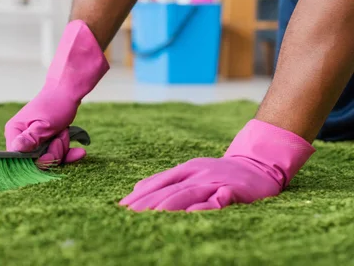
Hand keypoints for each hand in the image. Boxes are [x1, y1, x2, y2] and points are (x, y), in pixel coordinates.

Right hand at [4, 20, 108, 165]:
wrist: (68, 90)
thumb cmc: (55, 104)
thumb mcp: (44, 125)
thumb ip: (30, 140)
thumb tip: (15, 150)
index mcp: (15, 132)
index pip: (18, 159)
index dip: (36, 162)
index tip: (51, 155)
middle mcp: (20, 137)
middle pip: (35, 161)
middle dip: (53, 154)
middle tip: (61, 137)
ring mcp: (33, 139)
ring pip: (47, 158)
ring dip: (62, 150)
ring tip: (65, 132)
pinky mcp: (44, 139)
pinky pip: (55, 153)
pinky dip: (67, 152)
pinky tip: (80, 151)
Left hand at [120, 120, 314, 211]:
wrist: (257, 165)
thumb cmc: (218, 173)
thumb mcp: (190, 171)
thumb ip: (165, 180)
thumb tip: (137, 188)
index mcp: (186, 169)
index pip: (159, 182)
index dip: (141, 195)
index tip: (123, 207)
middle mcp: (198, 173)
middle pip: (170, 189)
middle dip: (149, 202)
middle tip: (130, 214)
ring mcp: (215, 181)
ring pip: (189, 193)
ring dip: (170, 205)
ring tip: (152, 214)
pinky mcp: (234, 191)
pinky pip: (218, 200)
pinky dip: (205, 206)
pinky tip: (192, 213)